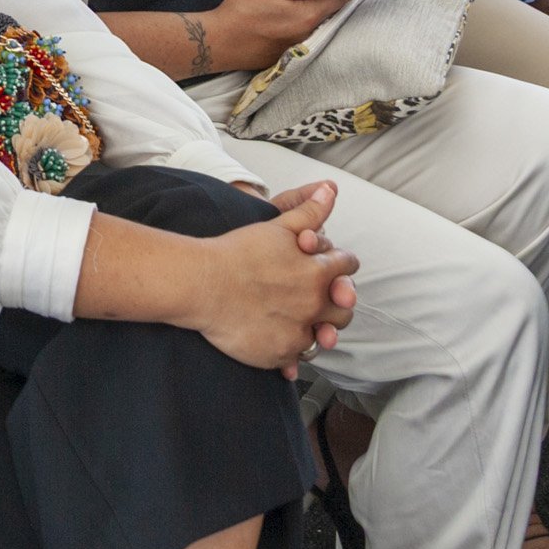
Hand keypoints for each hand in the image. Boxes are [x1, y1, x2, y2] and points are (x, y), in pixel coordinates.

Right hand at [191, 181, 358, 373]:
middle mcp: (314, 305)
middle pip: (344, 309)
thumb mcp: (276, 227)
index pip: (347, 267)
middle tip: (318, 299)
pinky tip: (281, 342)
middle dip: (335, 302)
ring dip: (319, 330)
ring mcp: (299, 332)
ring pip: (325, 337)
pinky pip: (299, 360)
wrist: (201, 284)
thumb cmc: (235, 252)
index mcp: (317, 272)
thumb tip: (332, 188)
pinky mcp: (281, 354)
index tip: (331, 268)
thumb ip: (309, 212)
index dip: (340, 264)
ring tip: (301, 323)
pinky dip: (294, 354)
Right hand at [209, 0, 352, 68]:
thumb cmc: (241, 12)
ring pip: (319, 23)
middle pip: (331, 12)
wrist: (216, 42)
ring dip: (322, 10)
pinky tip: (296, 15)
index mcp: (307, 15)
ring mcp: (299, 46)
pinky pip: (307, 35)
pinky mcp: (288, 54)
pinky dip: (308, 23)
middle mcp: (309, 34)